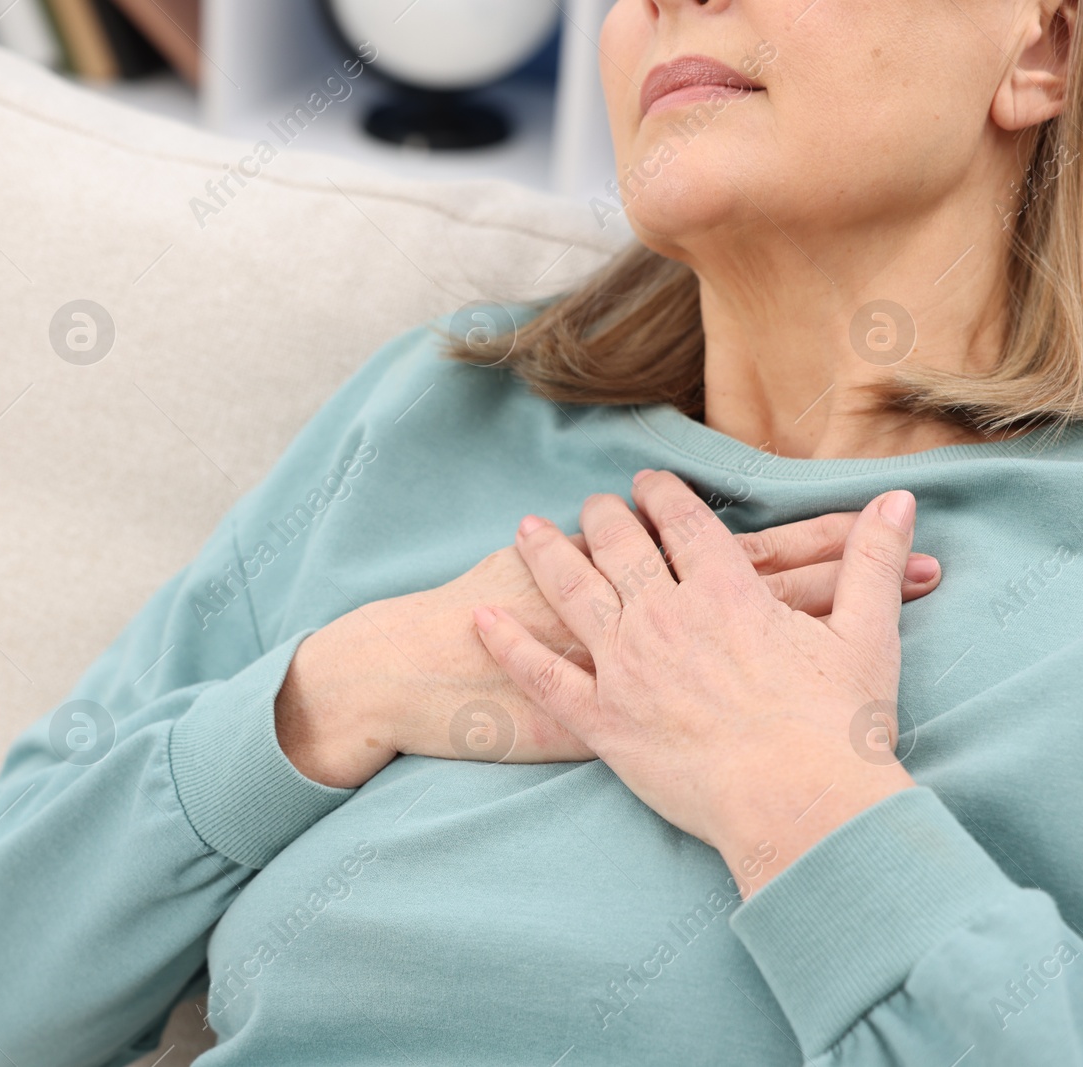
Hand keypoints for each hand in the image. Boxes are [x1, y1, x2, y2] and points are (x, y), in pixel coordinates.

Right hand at [277, 503, 940, 788]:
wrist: (425, 668)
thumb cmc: (479, 613)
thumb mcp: (539, 561)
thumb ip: (596, 544)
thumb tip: (633, 515)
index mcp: (638, 579)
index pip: (741, 552)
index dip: (809, 541)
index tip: (874, 523)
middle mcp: (658, 627)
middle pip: (768, 600)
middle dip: (844, 585)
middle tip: (923, 570)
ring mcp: (651, 683)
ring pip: (753, 661)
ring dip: (823, 649)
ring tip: (896, 648)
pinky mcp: (631, 730)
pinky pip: (708, 732)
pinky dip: (759, 735)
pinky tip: (806, 742)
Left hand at [473, 471, 919, 894]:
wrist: (800, 805)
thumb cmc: (839, 728)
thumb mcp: (867, 635)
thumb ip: (872, 562)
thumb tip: (899, 502)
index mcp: (725, 590)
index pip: (685, 523)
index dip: (663, 496)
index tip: (647, 482)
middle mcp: (664, 615)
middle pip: (620, 546)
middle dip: (603, 517)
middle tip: (591, 504)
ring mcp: (624, 665)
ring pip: (572, 592)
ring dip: (546, 555)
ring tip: (526, 529)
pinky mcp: (600, 718)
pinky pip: (540, 674)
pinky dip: (506, 644)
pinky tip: (480, 619)